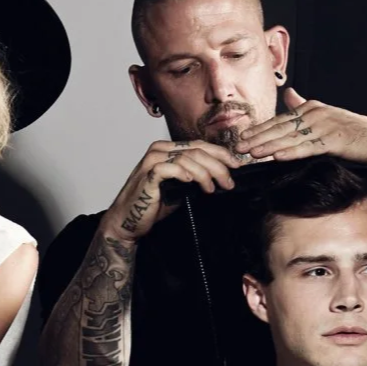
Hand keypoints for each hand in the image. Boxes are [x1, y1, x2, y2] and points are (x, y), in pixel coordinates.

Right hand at [104, 140, 243, 242]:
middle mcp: (160, 150)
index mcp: (169, 149)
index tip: (236, 166)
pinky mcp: (149, 174)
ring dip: (205, 174)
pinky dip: (185, 174)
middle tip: (229, 182)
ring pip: (188, 158)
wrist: (130, 220)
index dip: (221, 154)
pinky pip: (171, 168)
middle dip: (218, 166)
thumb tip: (222, 176)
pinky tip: (192, 183)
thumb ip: (196, 176)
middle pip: (197, 150)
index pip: (200, 145)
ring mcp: (153, 160)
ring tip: (212, 189)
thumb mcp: (181, 187)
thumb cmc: (154, 204)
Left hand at [235, 88, 366, 164]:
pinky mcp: (333, 141)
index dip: (259, 129)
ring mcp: (323, 128)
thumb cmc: (352, 130)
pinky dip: (292, 152)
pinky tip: (278, 156)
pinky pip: (308, 148)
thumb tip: (289, 93)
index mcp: (310, 109)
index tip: (242, 136)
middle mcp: (314, 115)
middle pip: (280, 129)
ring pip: (290, 139)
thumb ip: (304, 105)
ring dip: (269, 147)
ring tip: (251, 154)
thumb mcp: (326, 114)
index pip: (279, 121)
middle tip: (238, 147)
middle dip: (257, 138)